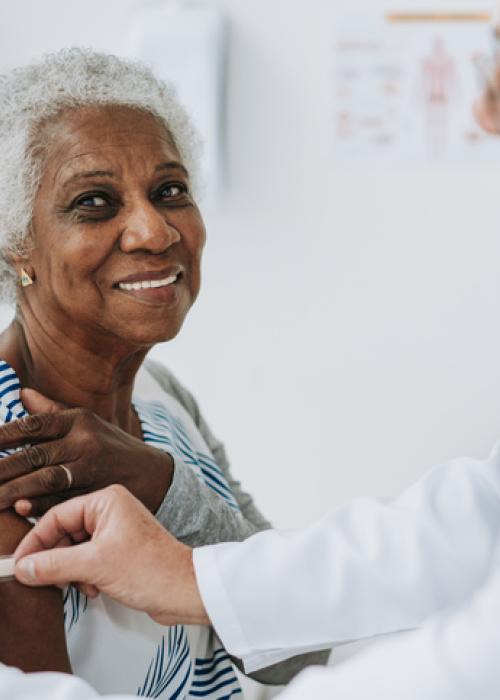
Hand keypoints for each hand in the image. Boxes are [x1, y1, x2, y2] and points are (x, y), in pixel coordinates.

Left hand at [0, 389, 173, 515]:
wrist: (153, 474)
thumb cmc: (113, 447)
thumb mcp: (88, 423)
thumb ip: (53, 411)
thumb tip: (21, 393)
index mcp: (79, 420)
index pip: (33, 425)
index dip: (3, 435)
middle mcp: (85, 442)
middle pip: (35, 455)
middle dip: (1, 468)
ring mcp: (91, 469)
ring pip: (45, 480)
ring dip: (14, 490)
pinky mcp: (96, 493)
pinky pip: (63, 500)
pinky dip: (39, 505)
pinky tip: (20, 508)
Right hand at [14, 485, 208, 626]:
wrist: (184, 591)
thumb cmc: (153, 569)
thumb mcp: (95, 566)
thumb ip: (54, 564)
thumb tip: (25, 567)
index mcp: (107, 501)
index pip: (57, 516)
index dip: (35, 541)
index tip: (19, 563)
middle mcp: (111, 511)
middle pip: (64, 533)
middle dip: (55, 559)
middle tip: (41, 578)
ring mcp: (116, 531)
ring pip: (74, 549)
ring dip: (71, 571)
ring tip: (81, 584)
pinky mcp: (119, 551)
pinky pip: (88, 560)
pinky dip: (84, 576)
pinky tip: (94, 588)